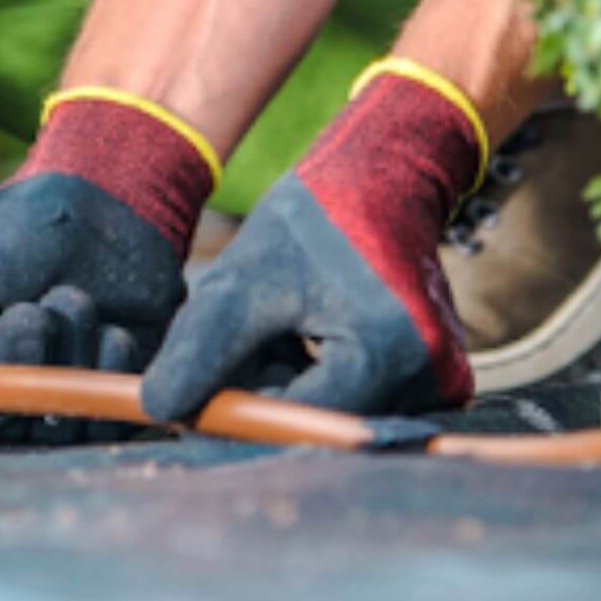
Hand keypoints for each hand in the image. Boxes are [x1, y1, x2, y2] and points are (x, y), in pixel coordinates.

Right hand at [0, 92, 216, 445]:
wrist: (111, 201)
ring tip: (73, 298)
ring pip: (56, 424)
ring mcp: (60, 396)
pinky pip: (107, 416)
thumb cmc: (22, 229)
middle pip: (1, 429)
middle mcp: (5, 391)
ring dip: (66, 358)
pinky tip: (113, 329)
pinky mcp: (113, 394)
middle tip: (31, 313)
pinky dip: (107, 369)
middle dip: (19, 369)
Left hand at [141, 63, 486, 420]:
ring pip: (332, 410)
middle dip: (262, 392)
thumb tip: (160, 410)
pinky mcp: (437, 377)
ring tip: (273, 325)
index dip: (237, 412)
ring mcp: (440, 381)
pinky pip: (356, 396)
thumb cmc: (313, 219)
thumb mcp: (243, 280)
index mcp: (387, 353)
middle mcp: (430, 379)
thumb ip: (202, 349)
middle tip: (233, 343)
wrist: (385, 180)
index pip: (295, 419)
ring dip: (286, 382)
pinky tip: (300, 332)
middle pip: (316, 420)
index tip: (189, 399)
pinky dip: (313, 376)